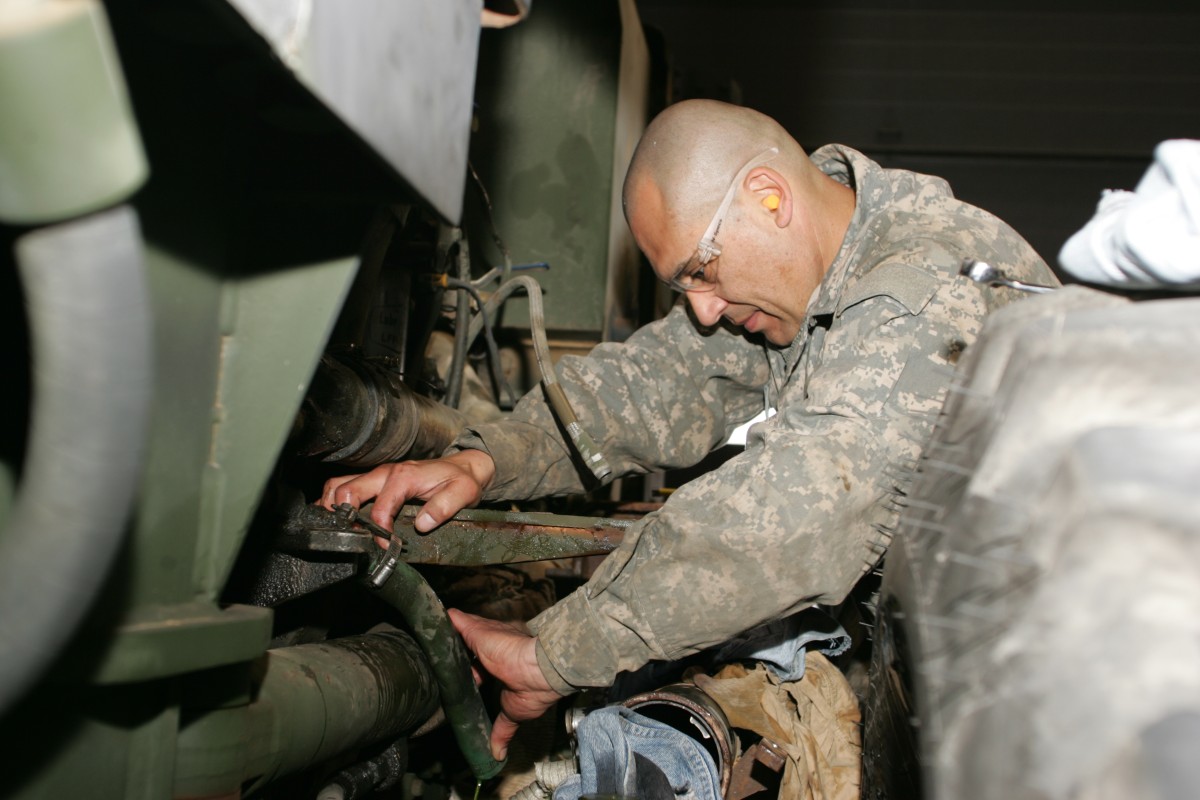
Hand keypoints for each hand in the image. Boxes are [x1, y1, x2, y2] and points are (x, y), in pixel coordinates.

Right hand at [320, 450, 495, 531]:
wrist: (463, 467)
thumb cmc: (461, 480)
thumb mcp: (463, 493)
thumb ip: (444, 507)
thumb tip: (423, 524)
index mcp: (403, 477)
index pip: (379, 508)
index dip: (379, 531)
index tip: (386, 548)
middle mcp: (384, 473)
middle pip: (347, 490)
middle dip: (343, 517)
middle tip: (351, 540)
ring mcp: (376, 475)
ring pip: (340, 485)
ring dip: (331, 506)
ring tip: (336, 531)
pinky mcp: (374, 480)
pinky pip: (345, 486)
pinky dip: (334, 501)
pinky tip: (334, 520)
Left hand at [448, 608, 564, 760]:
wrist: (539, 669)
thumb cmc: (533, 690)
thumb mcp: (513, 713)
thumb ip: (502, 729)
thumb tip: (498, 755)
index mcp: (504, 665)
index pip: (482, 665)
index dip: (473, 672)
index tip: (466, 681)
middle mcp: (496, 646)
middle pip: (471, 647)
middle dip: (459, 654)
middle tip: (445, 664)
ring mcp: (486, 636)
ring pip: (462, 633)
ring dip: (450, 636)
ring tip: (434, 638)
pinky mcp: (477, 630)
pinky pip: (456, 621)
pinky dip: (445, 620)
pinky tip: (433, 620)